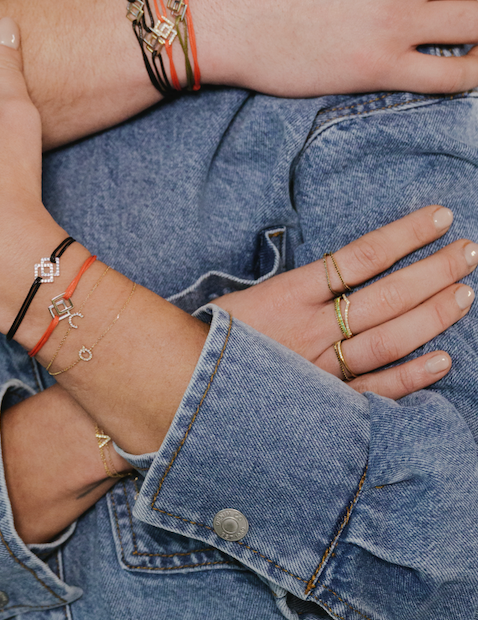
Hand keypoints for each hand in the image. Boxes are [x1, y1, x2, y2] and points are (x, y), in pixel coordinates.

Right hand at [215, 206, 475, 397]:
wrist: (172, 390)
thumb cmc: (206, 339)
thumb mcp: (243, 299)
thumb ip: (290, 290)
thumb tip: (336, 270)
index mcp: (287, 294)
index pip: (358, 257)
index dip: (403, 235)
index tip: (440, 216)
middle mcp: (308, 330)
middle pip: (385, 296)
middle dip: (432, 272)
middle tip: (470, 251)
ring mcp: (317, 369)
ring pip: (386, 339)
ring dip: (431, 315)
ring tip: (465, 291)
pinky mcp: (319, 403)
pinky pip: (373, 390)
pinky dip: (410, 377)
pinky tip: (443, 360)